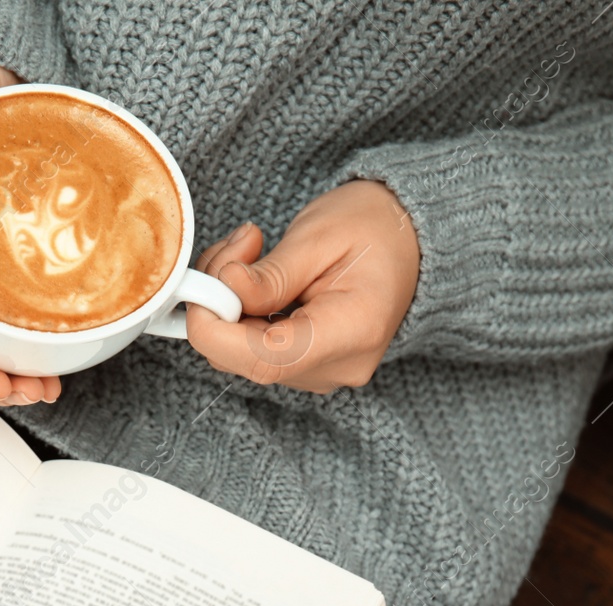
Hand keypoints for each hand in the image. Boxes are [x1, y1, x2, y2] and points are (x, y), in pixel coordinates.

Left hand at [185, 181, 419, 392]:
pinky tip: (255, 277)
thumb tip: (222, 291)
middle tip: (238, 246)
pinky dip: (241, 312)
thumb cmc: (374, 228)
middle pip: (245, 358)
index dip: (216, 329)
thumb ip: (271, 273)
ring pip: (241, 354)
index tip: (202, 286)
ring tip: (250, 251)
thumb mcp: (320, 236)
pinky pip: (254, 348)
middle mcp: (337, 366)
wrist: (409, 237)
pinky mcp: (306, 364)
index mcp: (352, 333)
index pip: (263, 360)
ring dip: (228, 303)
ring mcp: (321, 371)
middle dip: (219, 303)